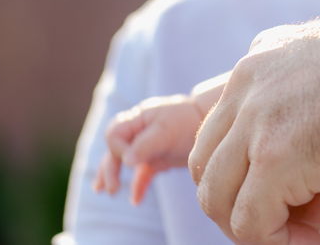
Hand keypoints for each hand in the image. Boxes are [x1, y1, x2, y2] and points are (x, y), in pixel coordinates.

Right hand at [95, 76, 226, 203]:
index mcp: (138, 119)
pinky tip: (135, 200)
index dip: (117, 149)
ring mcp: (147, 147)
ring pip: (123, 162)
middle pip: (113, 150)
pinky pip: (141, 175)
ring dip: (113, 176)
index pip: (114, 135)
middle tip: (111, 189)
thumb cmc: (188, 122)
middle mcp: (139, 132)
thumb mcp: (167, 131)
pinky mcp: (157, 160)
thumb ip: (145, 144)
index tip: (129, 160)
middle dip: (109, 169)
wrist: (212, 126)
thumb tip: (125, 161)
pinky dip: (137, 187)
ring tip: (106, 192)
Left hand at [188, 0, 319, 243]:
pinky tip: (316, 239)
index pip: (225, 122)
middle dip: (239, 197)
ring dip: (253, 226)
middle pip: (208, 160)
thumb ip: (310, 96)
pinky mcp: (274, 159)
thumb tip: (311, 152)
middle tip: (290, 217)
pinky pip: (249, 225)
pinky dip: (275, 243)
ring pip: (216, 197)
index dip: (250, 165)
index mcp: (263, 56)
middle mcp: (248, 82)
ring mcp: (256, 120)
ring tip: (303, 232)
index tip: (295, 186)